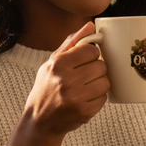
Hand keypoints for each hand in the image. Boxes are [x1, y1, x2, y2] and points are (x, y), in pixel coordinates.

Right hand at [7, 22, 109, 145]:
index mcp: (58, 64)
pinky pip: (104, 98)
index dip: (91, 54)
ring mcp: (75, 98)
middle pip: (101, 66)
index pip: (91, 50)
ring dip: (99, 84)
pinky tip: (85, 99)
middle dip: (96, 69)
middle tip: (85, 75)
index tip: (85, 60)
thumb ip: (72, 42)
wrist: (39, 121)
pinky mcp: (84, 112)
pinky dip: (97, 98)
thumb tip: (91, 25)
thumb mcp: (52, 62)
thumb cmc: (46, 87)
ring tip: (86, 87)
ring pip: (105, 82)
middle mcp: (66, 80)